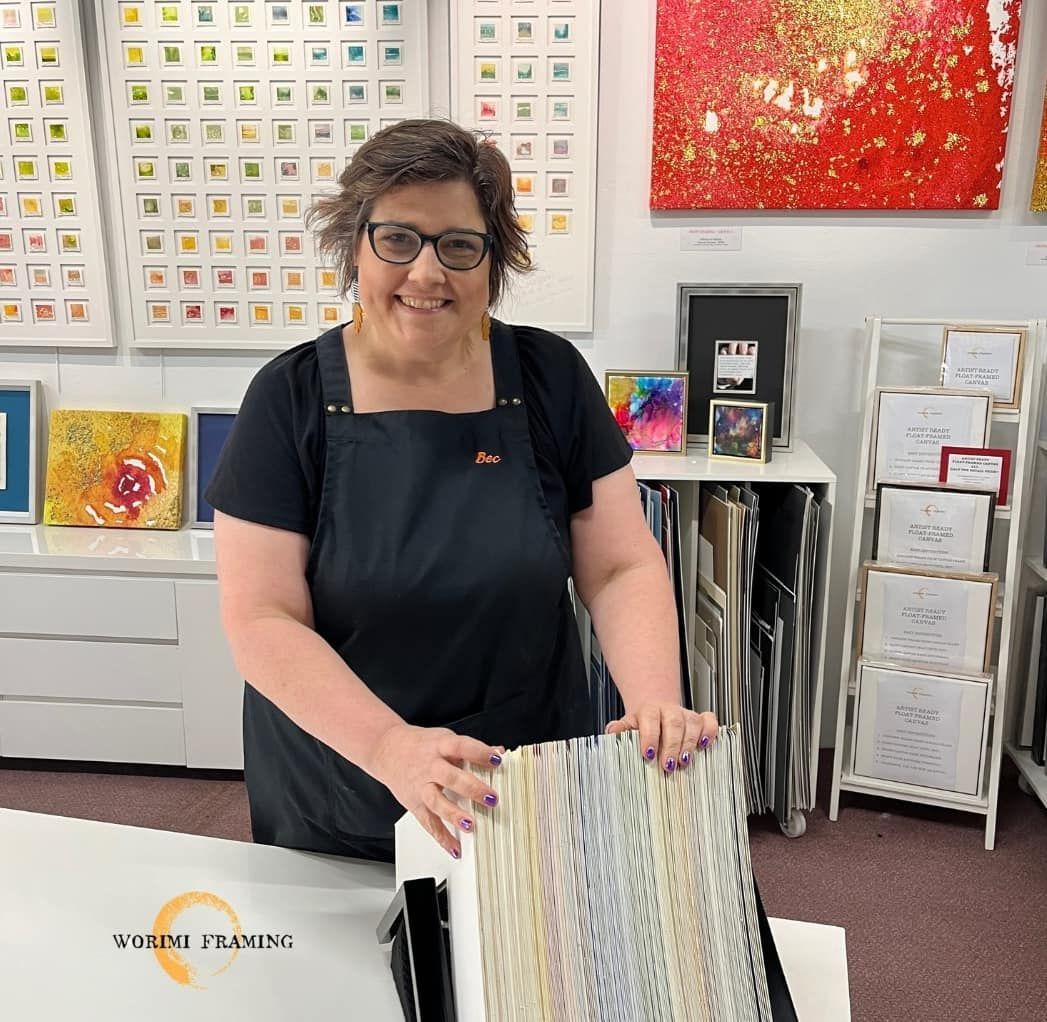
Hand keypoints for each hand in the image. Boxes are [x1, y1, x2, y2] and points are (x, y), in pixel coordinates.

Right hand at [370, 722, 503, 858]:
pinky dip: (442, 838)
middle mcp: (430, 767)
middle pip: (450, 778)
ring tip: (470, 825)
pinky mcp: (415, 804)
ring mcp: (421, 787)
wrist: (387, 749)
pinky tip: (455, 848)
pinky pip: (428, 823)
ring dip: (454, 815)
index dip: (479, 753)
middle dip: (472, 789)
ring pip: (437, 802)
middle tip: (491, 798)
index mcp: (441, 746)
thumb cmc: (420, 745)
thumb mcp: (445, 738)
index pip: (462, 747)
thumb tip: (498, 752)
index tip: (497, 760)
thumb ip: (470, 749)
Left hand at [605, 704, 718, 772]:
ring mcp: (686, 715)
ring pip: (692, 723)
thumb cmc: (642, 723)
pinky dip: (710, 732)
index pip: (650, 719)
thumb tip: (612, 733)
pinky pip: (709, 721)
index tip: (648, 754)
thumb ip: (620, 730)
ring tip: (684, 762)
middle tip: (668, 765)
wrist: (654, 709)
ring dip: (690, 743)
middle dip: (672, 745)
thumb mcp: (628, 725)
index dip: (650, 736)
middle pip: (674, 723)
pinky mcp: (700, 720)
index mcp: (649, 711)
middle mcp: (669, 710)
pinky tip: (705, 745)